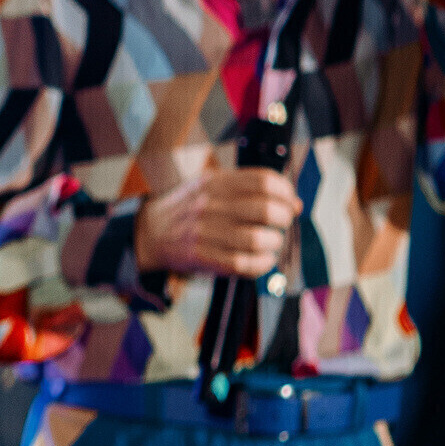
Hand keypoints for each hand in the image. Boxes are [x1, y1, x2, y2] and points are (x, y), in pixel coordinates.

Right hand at [134, 167, 302, 278]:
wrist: (150, 231)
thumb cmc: (189, 209)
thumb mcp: (212, 187)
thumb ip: (249, 190)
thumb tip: (294, 203)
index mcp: (215, 182)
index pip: (263, 181)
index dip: (285, 192)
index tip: (290, 202)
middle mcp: (210, 205)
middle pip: (265, 209)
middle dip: (283, 218)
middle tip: (281, 223)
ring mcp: (204, 232)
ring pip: (256, 239)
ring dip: (273, 243)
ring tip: (271, 242)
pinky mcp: (201, 256)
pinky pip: (242, 264)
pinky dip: (261, 264)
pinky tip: (263, 259)